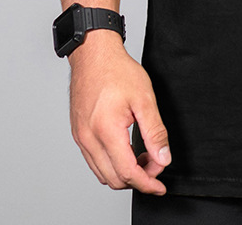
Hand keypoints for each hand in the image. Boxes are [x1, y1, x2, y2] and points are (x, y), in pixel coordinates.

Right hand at [68, 29, 171, 194]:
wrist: (93, 55)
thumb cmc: (117, 71)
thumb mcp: (144, 98)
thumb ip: (155, 131)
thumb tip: (163, 158)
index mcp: (106, 131)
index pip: (128, 172)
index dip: (147, 183)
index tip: (160, 186)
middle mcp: (89, 139)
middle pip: (113, 179)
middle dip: (137, 179)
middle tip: (155, 164)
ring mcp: (81, 137)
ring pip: (102, 173)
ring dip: (124, 173)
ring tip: (143, 156)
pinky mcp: (78, 134)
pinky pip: (94, 161)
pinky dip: (111, 164)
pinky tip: (127, 150)